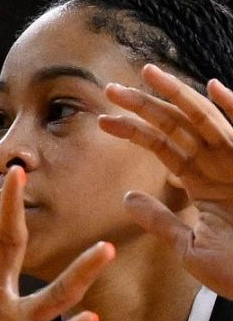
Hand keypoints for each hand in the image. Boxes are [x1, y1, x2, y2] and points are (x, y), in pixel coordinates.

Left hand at [100, 62, 232, 297]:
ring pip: (205, 121)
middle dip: (145, 105)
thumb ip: (160, 219)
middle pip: (177, 126)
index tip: (102, 119)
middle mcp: (219, 165)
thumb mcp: (188, 244)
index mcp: (201, 181)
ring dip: (177, 96)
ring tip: (148, 75)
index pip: (161, 145)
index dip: (132, 130)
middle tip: (111, 89)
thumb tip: (127, 197)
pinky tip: (213, 88)